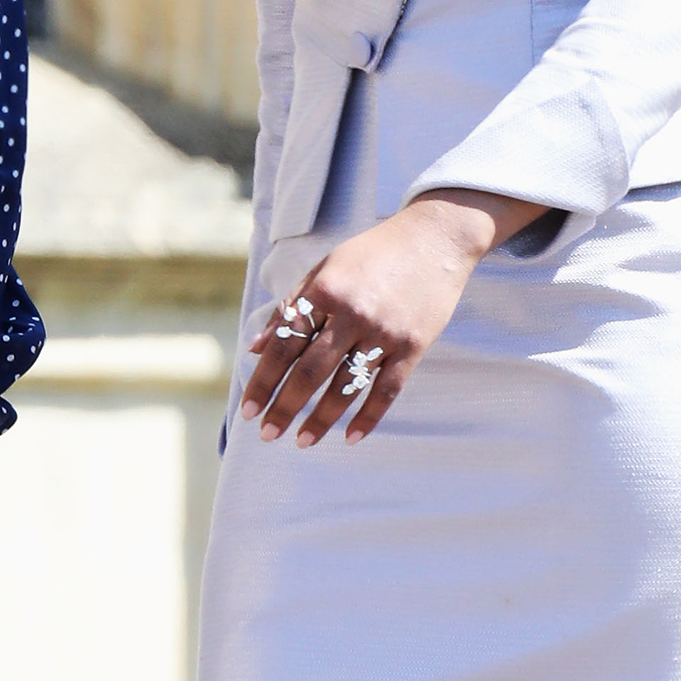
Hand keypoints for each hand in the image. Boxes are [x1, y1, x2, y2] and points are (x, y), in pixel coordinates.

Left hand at [240, 189, 544, 446]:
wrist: (433, 239)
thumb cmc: (372, 253)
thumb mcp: (325, 268)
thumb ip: (291, 305)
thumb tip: (256, 346)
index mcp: (324, 289)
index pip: (284, 343)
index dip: (263, 379)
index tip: (248, 409)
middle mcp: (351, 312)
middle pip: (310, 370)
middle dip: (285, 406)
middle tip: (268, 435)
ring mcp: (384, 331)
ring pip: (346, 386)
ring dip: (321, 419)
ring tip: (302, 441)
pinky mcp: (412, 346)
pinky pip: (386, 390)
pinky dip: (368, 417)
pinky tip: (350, 437)